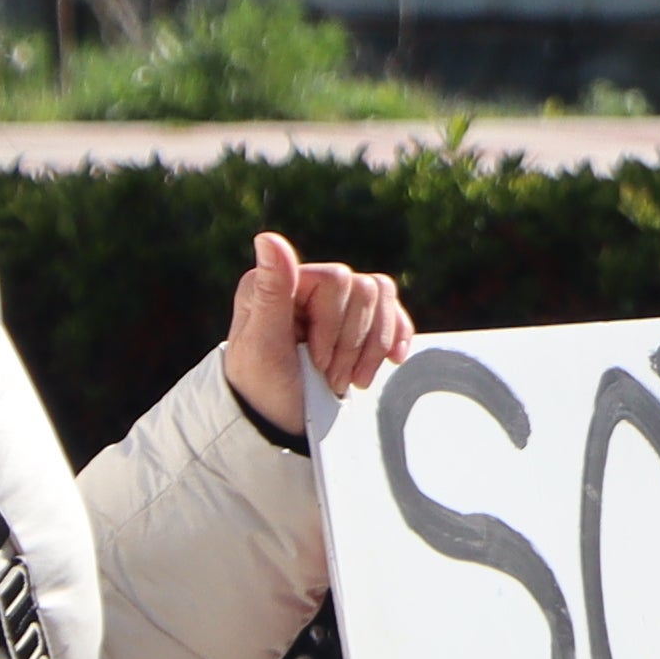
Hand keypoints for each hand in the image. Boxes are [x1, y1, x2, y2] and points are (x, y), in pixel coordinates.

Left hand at [225, 232, 415, 434]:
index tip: (316, 361)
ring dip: (373, 346)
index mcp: (280, 282)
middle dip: (353, 342)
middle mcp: (308, 284)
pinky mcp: (358, 321)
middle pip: (365, 290)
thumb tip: (267, 236)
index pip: (339, 279)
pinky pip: (396, 312)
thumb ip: (271, 289)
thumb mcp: (263, 343)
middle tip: (333, 378)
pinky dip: (396, 338)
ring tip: (351, 378)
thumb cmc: (263, 386)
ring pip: (384, 299)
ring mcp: (335, 302)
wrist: (278, 422)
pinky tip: (390, 360)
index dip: (335, 324)